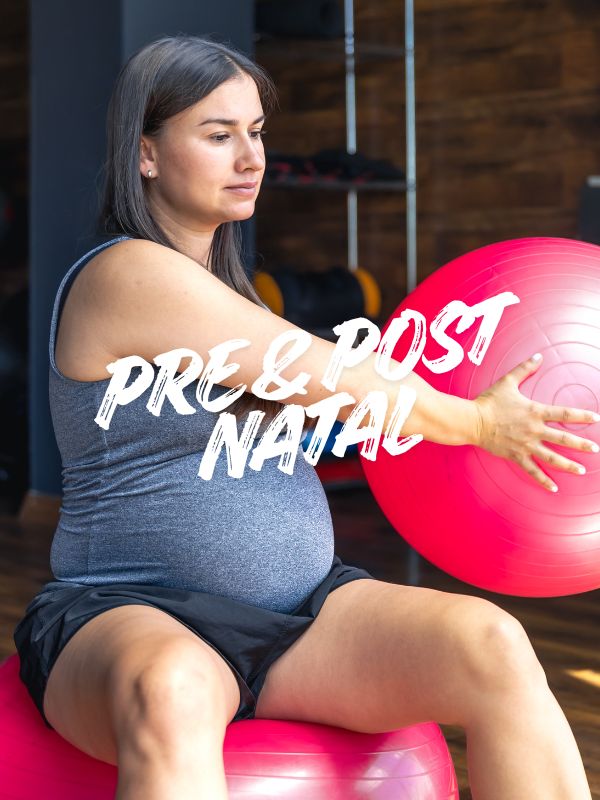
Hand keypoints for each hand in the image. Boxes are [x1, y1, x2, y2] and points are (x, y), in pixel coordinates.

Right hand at [473, 353, 599, 491]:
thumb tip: (538, 356)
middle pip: (563, 439)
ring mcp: (526, 445)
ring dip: (568, 465)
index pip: (564, 414)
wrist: (472, 421)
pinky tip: (554, 488)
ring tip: (581, 470)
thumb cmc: (489, 402)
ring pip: (551, 458)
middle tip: (595, 449)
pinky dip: (543, 480)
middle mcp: (534, 430)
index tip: (596, 418)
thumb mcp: (508, 382)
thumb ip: (525, 369)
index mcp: (535, 412)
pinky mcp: (516, 455)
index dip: (581, 416)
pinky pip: (532, 470)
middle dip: (581, 445)